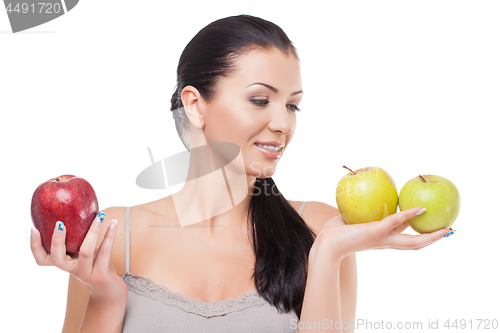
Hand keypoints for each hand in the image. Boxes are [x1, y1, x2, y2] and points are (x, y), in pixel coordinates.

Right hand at [30, 213, 127, 304]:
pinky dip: (109, 235)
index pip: (41, 258)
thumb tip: (76, 205)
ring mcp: (85, 273)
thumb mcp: (83, 250)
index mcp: (64, 263)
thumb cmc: (95, 264)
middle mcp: (71, 269)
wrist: (109, 289)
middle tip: (59, 223)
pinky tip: (113, 223)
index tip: (33, 229)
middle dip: (57, 240)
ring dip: (93, 231)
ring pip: (85, 251)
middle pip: (58, 258)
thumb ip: (78, 235)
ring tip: (99, 216)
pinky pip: (104, 252)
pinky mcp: (100, 274)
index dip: (34, 246)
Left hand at [313, 207, 452, 259]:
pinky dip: (408, 215)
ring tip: (446, 229)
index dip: (419, 235)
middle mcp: (385, 243)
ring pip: (412, 241)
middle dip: (433, 239)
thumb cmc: (335, 232)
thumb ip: (363, 213)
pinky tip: (420, 207)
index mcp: (382, 242)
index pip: (404, 239)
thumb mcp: (354, 221)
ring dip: (430, 236)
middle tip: (450, 232)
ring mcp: (381, 239)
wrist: (326, 244)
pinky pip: (395, 222)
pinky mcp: (375, 231)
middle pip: (415, 245)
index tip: (432, 230)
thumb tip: (367, 198)